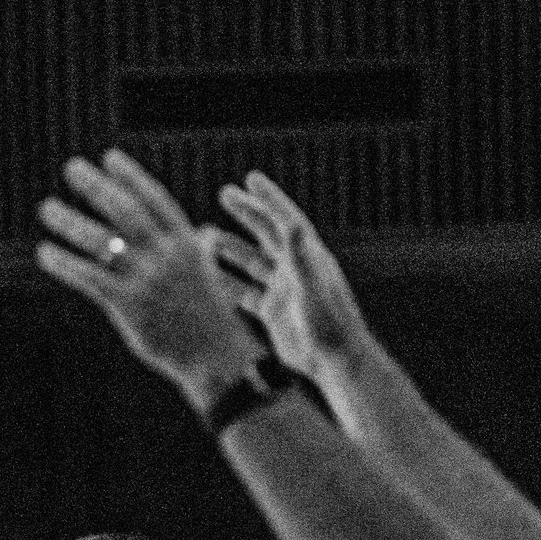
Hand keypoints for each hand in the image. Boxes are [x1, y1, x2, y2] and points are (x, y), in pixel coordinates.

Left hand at [36, 151, 267, 413]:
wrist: (218, 358)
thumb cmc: (212, 319)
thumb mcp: (209, 277)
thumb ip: (200, 251)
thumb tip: (204, 232)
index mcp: (188, 244)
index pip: (155, 199)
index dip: (131, 176)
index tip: (109, 157)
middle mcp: (167, 255)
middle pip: (126, 210)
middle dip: (97, 186)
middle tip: (73, 168)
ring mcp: (147, 279)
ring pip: (101, 240)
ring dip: (70, 220)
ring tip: (47, 207)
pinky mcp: (129, 305)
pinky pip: (89, 277)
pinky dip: (64, 262)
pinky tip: (45, 252)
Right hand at [211, 171, 368, 380]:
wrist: (333, 362)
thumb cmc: (329, 324)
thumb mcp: (312, 286)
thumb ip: (300, 255)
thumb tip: (294, 224)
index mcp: (307, 258)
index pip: (286, 219)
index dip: (270, 198)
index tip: (251, 178)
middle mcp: (294, 270)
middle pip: (267, 234)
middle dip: (247, 213)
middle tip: (225, 193)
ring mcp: (283, 291)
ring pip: (252, 262)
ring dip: (231, 248)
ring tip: (207, 235)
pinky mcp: (273, 313)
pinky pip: (246, 294)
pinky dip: (228, 285)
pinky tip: (208, 279)